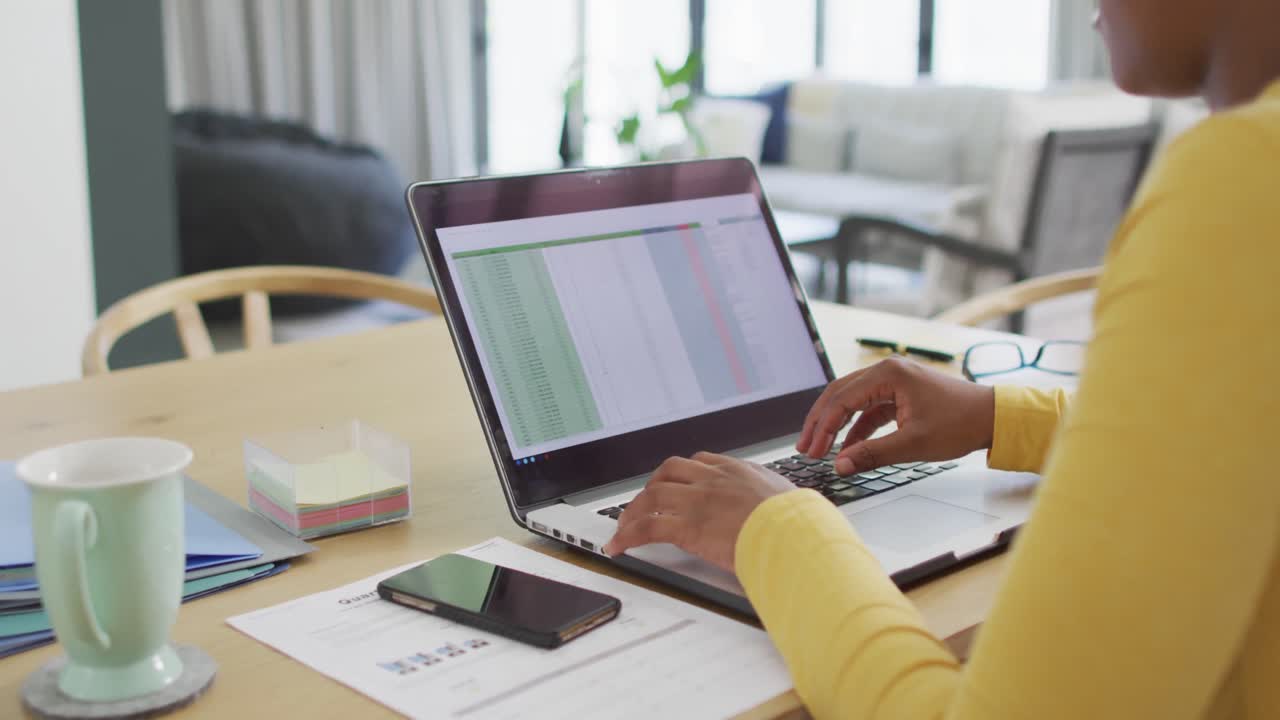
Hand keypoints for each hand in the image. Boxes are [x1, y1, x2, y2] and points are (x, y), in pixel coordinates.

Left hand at [603, 452, 794, 572]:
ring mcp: (697, 500)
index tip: (678, 483)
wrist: (793, 534)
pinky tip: (619, 547)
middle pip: (669, 472)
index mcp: (737, 470)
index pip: (700, 461)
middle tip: (644, 502)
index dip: (683, 473)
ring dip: (633, 511)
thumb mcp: (789, 498)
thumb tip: (790, 508)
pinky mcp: (686, 526)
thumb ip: (777, 498)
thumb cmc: (798, 524)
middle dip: (653, 486)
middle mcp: (713, 479)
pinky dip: (627, 536)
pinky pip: (646, 528)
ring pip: (652, 497)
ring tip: (623, 526)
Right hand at [796, 356, 994, 475]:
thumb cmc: (961, 423)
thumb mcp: (913, 444)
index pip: (841, 399)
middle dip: (821, 423)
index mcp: (889, 374)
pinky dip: (857, 427)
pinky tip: (848, 447)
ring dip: (836, 425)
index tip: (811, 450)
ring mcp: (894, 381)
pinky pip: (869, 409)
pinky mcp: (900, 394)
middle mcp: (888, 371)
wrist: (993, 418)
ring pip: (852, 401)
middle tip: (806, 447)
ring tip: (820, 448)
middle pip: (840, 395)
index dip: (823, 427)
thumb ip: (872, 454)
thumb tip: (840, 465)